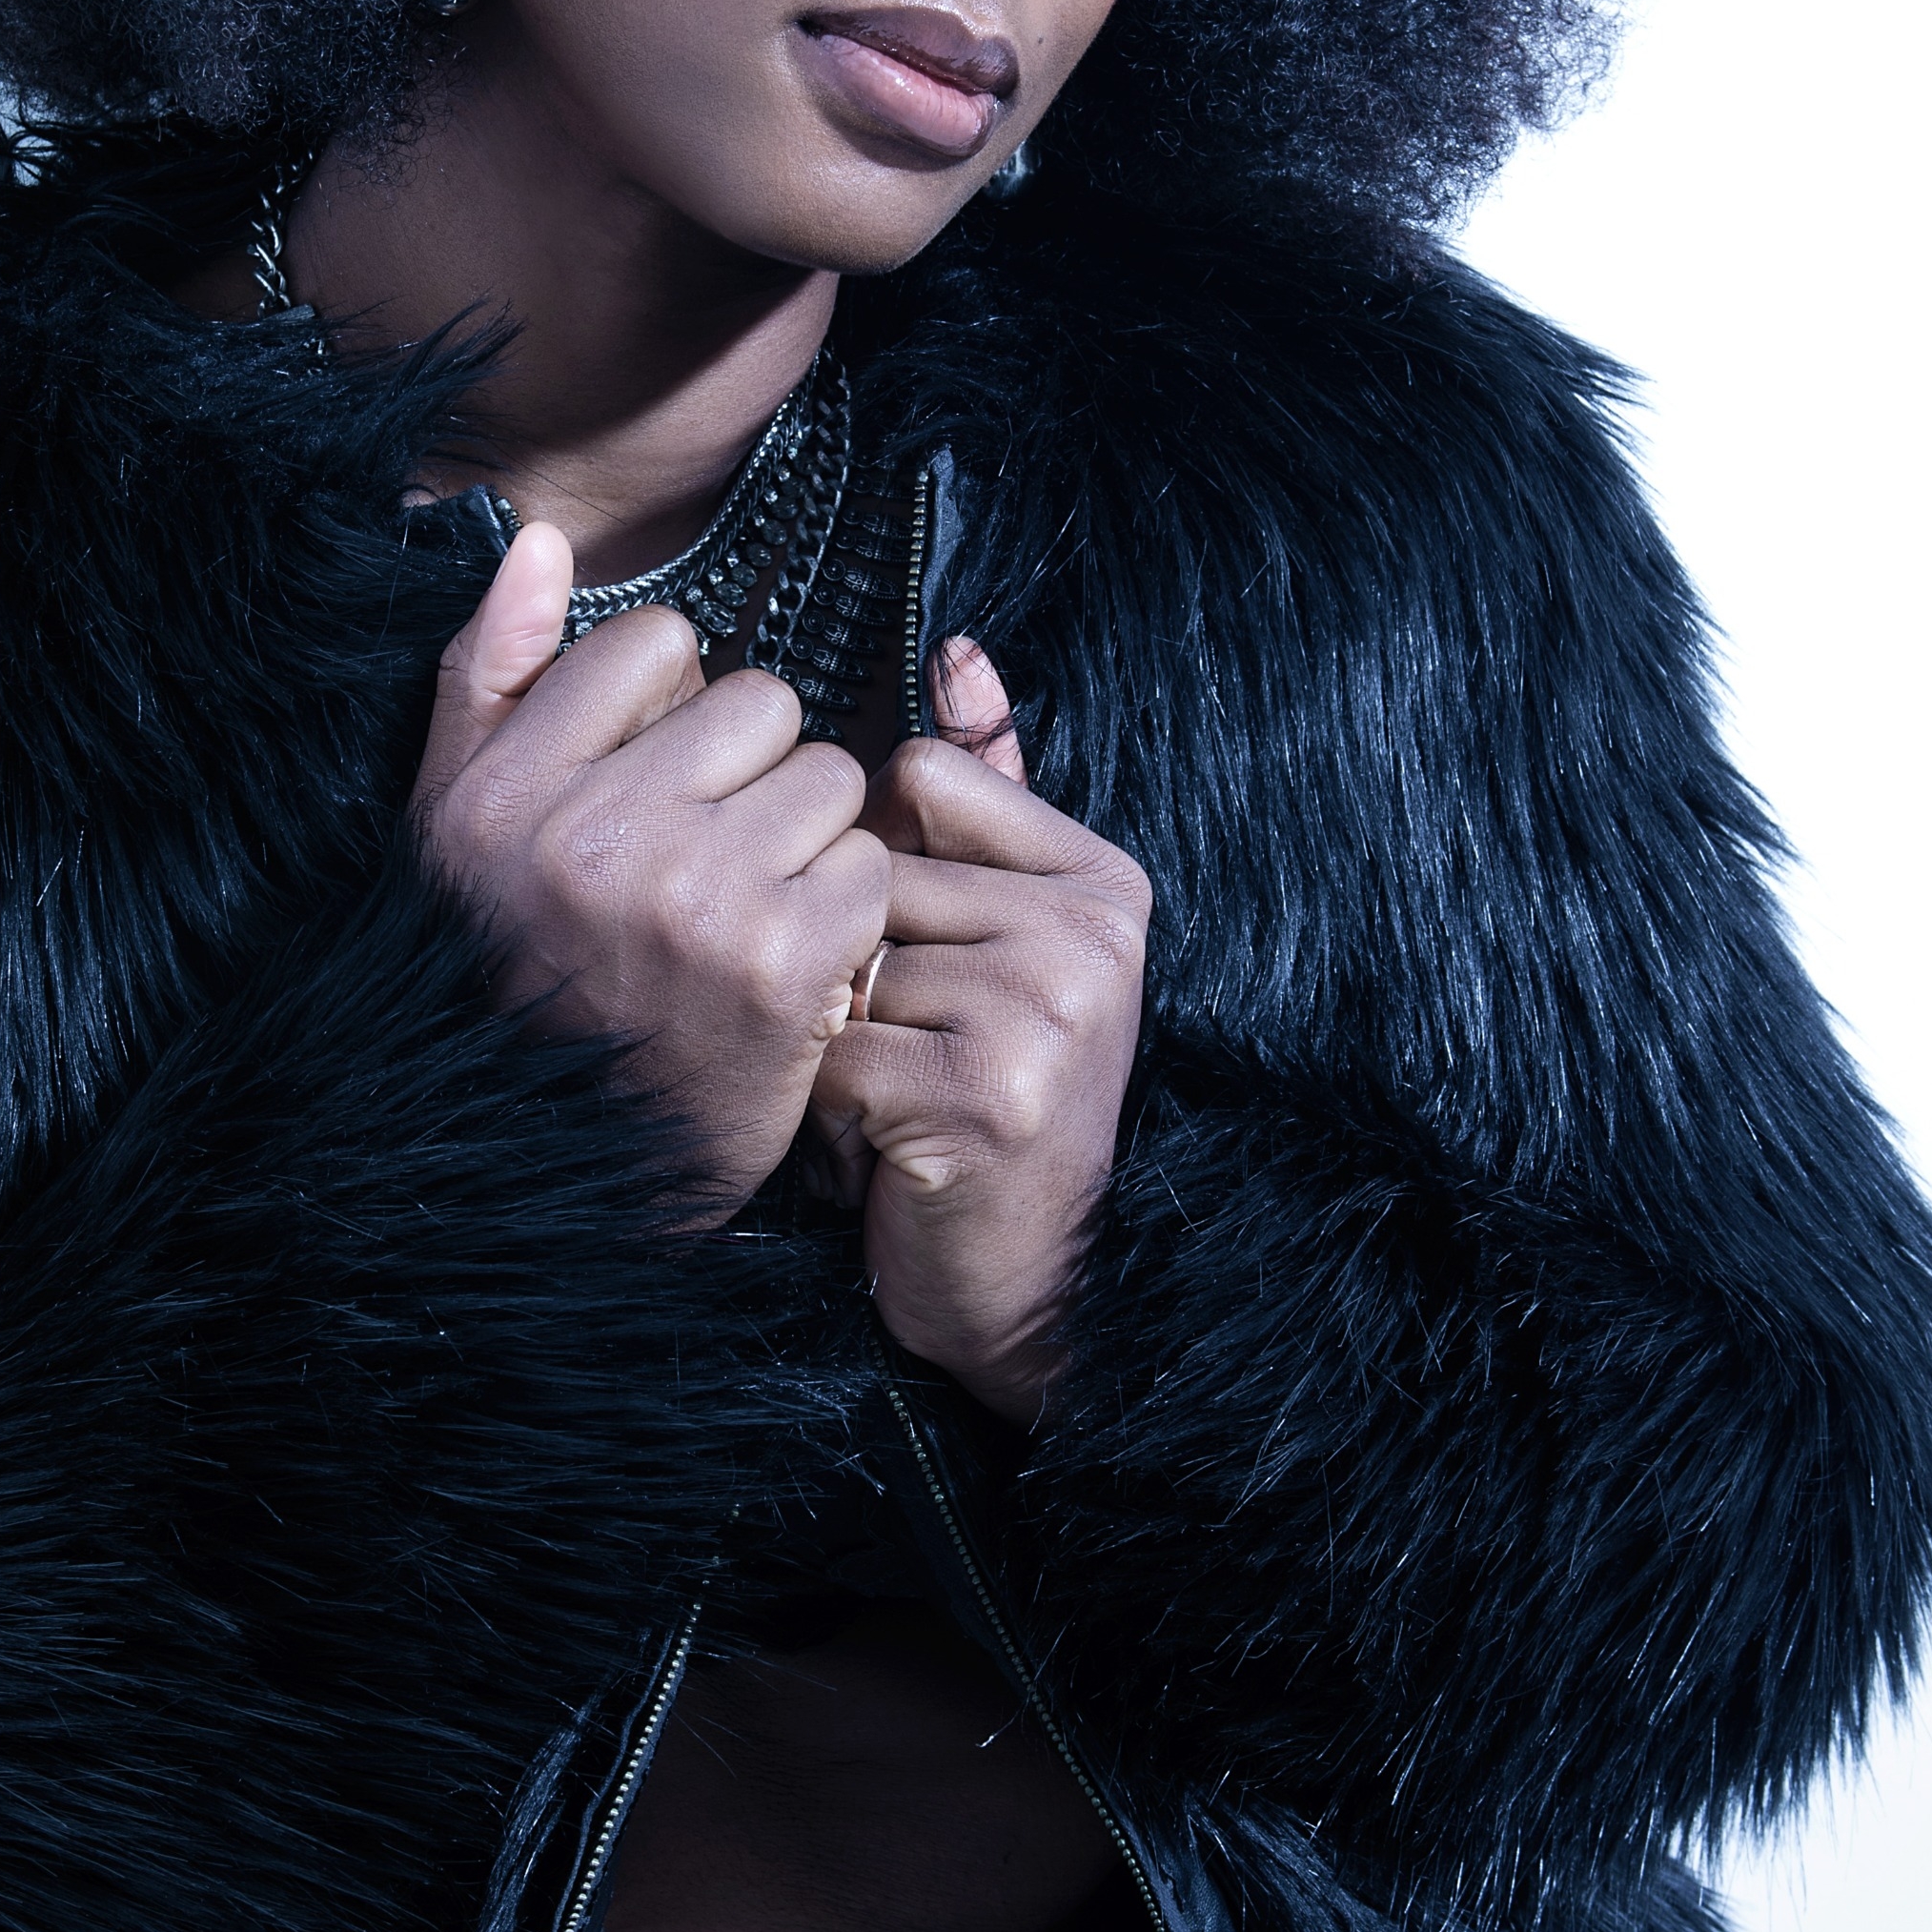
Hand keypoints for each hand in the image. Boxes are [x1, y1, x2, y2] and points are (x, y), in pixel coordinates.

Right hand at [409, 523, 890, 1213]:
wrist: (577, 1174)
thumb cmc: (523, 980)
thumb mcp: (462, 832)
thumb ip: (492, 677)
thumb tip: (539, 539)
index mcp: (502, 794)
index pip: (656, 643)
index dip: (680, 709)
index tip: (660, 789)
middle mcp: (590, 836)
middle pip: (761, 701)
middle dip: (758, 773)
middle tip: (717, 863)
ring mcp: (691, 898)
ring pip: (830, 779)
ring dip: (813, 843)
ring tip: (755, 913)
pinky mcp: (782, 962)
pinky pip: (871, 868)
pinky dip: (852, 919)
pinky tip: (796, 966)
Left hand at [806, 643, 1149, 1422]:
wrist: (1030, 1283)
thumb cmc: (991, 1094)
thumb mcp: (1006, 934)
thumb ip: (986, 798)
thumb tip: (956, 647)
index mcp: (1103, 877)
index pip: (915, 779)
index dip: (880, 865)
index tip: (934, 955)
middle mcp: (1092, 933)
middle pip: (868, 874)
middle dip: (853, 965)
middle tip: (916, 1050)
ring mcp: (1048, 1012)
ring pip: (842, 961)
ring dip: (838, 1037)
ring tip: (905, 1096)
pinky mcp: (987, 1095)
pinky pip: (833, 1049)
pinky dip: (829, 1108)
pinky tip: (887, 1146)